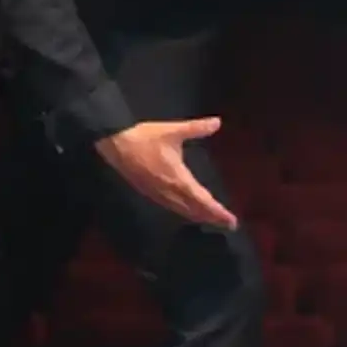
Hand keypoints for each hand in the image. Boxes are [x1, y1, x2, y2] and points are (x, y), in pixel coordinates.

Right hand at [94, 118, 237, 229]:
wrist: (116, 144)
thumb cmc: (145, 137)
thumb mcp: (173, 131)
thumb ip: (196, 128)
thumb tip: (217, 122)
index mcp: (178, 179)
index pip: (203, 200)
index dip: (217, 212)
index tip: (231, 220)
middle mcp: (170, 191)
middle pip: (195, 210)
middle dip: (212, 217)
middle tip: (229, 224)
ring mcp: (158, 194)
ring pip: (182, 211)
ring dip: (199, 216)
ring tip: (213, 220)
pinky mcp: (149, 193)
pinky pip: (171, 207)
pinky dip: (184, 212)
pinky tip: (188, 211)